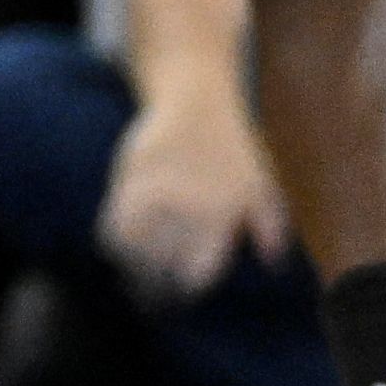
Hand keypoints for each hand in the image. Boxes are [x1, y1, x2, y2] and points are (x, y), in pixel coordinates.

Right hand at [100, 88, 287, 299]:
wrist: (196, 102)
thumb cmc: (232, 150)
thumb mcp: (261, 186)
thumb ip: (270, 227)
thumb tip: (272, 263)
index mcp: (220, 214)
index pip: (195, 272)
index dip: (188, 283)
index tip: (184, 283)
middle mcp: (185, 206)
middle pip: (161, 265)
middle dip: (159, 279)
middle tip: (159, 281)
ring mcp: (153, 190)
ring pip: (132, 249)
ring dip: (135, 262)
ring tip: (140, 265)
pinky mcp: (127, 175)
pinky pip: (113, 223)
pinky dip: (115, 239)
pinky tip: (124, 241)